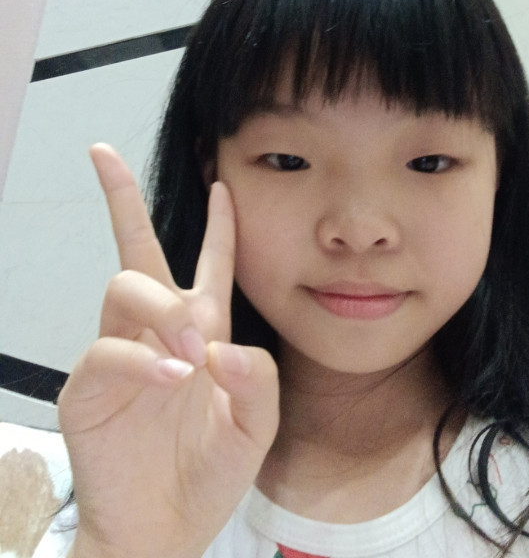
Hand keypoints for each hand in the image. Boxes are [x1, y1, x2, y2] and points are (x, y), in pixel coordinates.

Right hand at [59, 144, 278, 557]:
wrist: (168, 528)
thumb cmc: (210, 471)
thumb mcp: (256, 426)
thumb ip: (258, 381)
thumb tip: (222, 345)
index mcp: (202, 333)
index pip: (211, 264)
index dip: (219, 225)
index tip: (221, 185)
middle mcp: (158, 332)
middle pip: (139, 253)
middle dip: (124, 204)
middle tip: (159, 256)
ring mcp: (121, 355)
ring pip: (123, 288)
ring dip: (161, 310)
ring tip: (189, 354)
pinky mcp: (89, 389)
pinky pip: (107, 353)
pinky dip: (141, 362)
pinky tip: (170, 379)